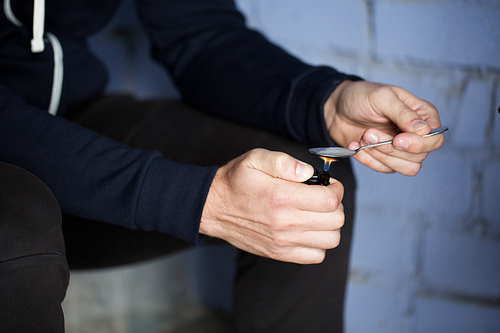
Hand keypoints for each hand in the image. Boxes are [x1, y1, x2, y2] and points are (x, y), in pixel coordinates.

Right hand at [200, 148, 344, 263]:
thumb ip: (284, 162)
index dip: (336, 190)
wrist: (213, 207)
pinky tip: (308, 229)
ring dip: (330, 225)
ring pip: (331, 240)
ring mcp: (282, 241)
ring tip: (317, 214)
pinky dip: (319, 243)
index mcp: (281, 197)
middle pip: (335, 220)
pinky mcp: (279, 253)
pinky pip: (316, 256)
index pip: (330, 200)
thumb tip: (308, 172)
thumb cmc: (236, 182)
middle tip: (324, 198)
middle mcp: (284, 223)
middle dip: (336, 206)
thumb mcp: (255, 159)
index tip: (329, 185)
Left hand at [324, 80, 444, 175]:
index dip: (418, 144)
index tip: (397, 139)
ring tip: (363, 137)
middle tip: (369, 132)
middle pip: (419, 157)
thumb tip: (425, 130)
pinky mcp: (385, 159)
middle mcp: (415, 134)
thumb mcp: (382, 98)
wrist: (336, 109)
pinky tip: (357, 145)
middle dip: (391, 148)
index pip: (435, 140)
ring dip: (381, 155)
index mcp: (422, 115)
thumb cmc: (361, 97)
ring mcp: (401, 149)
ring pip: (406, 168)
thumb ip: (404, 114)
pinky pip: (385, 169)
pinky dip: (368, 159)